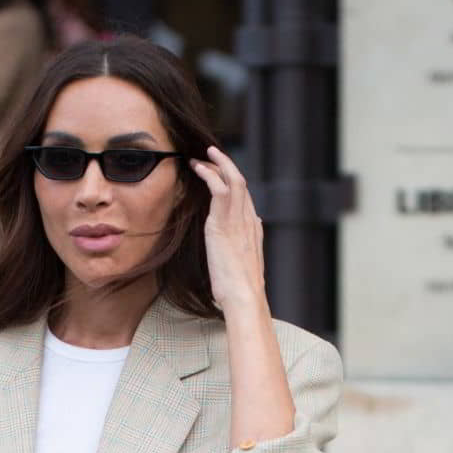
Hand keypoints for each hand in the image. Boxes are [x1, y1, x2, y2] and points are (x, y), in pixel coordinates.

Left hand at [189, 145, 266, 312]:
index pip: (245, 198)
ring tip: (202, 155)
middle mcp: (248, 220)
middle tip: (211, 156)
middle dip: (226, 166)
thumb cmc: (241, 292)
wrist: (244, 298)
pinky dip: (209, 174)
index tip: (219, 176)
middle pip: (241, 183)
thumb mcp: (244, 268)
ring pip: (233, 179)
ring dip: (217, 163)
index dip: (233, 183)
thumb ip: (244, 249)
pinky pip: (219, 188)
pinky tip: (198, 168)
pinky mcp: (224, 223)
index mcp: (253, 230)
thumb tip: (246, 238)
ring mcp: (238, 220)